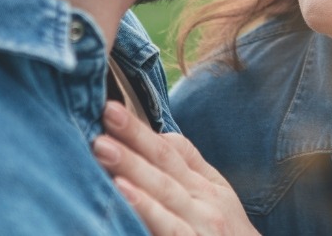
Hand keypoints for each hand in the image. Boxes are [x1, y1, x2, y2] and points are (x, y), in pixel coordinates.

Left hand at [93, 102, 258, 235]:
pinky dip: (147, 209)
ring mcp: (199, 224)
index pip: (169, 150)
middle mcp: (203, 200)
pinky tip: (124, 193)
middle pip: (164, 164)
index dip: (141, 130)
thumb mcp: (218, 195)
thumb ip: (190, 166)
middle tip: (103, 116)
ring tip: (102, 148)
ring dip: (133, 167)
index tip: (110, 108)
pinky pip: (167, 226)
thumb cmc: (228, 234)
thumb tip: (161, 136)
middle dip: (133, 139)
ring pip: (164, 190)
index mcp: (205, 185)